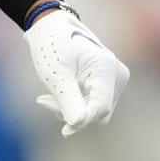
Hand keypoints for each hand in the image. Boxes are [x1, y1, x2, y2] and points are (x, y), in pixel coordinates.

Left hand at [26, 6, 129, 136]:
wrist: (52, 28)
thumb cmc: (52, 45)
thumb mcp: (55, 73)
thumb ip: (68, 98)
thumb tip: (77, 123)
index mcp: (106, 67)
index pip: (100, 107)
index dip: (82, 121)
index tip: (64, 132)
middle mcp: (117, 74)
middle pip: (99, 112)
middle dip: (72, 112)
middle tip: (43, 101)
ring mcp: (114, 79)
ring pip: (96, 111)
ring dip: (71, 109)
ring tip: (45, 97)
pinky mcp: (107, 84)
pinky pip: (94, 105)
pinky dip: (74, 104)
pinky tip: (56, 96)